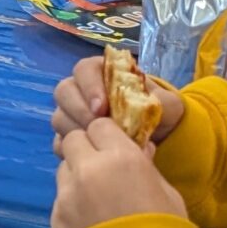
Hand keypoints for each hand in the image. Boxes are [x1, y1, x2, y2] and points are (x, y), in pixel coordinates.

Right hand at [51, 55, 185, 144]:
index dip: (89, 86)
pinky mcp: (69, 137)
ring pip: (59, 117)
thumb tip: (144, 105)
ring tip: (97, 143)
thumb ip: (159, 100)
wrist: (159, 136)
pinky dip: (70, 150)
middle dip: (79, 110)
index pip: (84, 70)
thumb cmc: (158, 112)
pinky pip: (59, 141)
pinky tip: (89, 157)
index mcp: (102, 73)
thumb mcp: (167, 104)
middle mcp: (81, 90)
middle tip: (97, 127)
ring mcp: (72, 114)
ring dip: (75, 130)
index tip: (102, 107)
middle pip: (64, 91)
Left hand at [52, 117, 188, 227]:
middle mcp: (87, 169)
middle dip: (87, 149)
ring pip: (64, 168)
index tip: (116, 149)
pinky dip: (72, 202)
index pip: (100, 125)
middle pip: (75, 140)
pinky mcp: (55, 217)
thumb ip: (147, 166)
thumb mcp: (168, 194)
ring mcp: (67, 194)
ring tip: (96, 198)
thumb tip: (139, 149)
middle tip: (103, 170)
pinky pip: (61, 197)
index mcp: (120, 157)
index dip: (108, 136)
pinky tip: (89, 221)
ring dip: (77, 174)